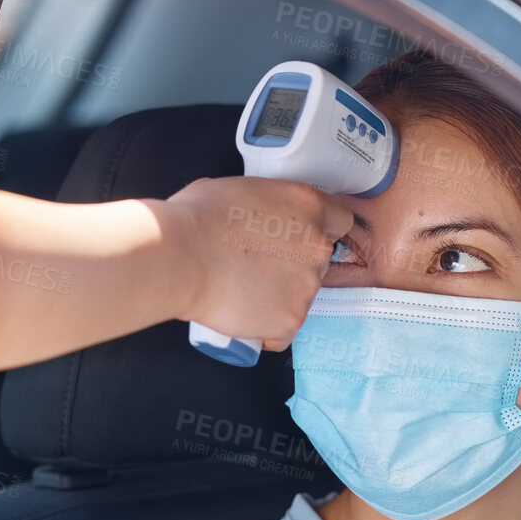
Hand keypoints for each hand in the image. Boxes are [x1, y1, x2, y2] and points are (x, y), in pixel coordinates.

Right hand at [159, 177, 350, 351]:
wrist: (180, 257)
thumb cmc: (198, 218)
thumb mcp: (240, 189)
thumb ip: (265, 204)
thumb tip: (257, 215)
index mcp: (309, 206)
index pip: (340, 220)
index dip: (317, 230)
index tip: (298, 238)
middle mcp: (318, 247)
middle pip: (320, 261)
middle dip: (293, 266)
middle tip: (257, 266)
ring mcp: (307, 288)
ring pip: (300, 297)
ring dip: (278, 297)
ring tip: (241, 290)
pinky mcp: (290, 321)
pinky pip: (282, 330)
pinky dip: (265, 328)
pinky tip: (241, 313)